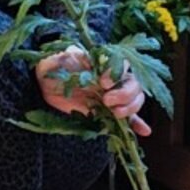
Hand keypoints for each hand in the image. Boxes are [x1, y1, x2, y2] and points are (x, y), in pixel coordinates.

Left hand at [35, 46, 150, 137]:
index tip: (104, 83)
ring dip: (130, 109)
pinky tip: (144, 131)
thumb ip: (76, 59)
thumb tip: (89, 60)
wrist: (46, 84)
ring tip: (114, 113)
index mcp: (105, 63)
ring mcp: (114, 95)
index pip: (123, 65)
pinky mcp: (109, 111)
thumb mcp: (62, 59)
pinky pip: (128, 118)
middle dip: (125, 95)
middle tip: (106, 101)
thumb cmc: (55, 67)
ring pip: (135, 100)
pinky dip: (137, 124)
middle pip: (134, 85)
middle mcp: (114, 78)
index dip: (117, 74)